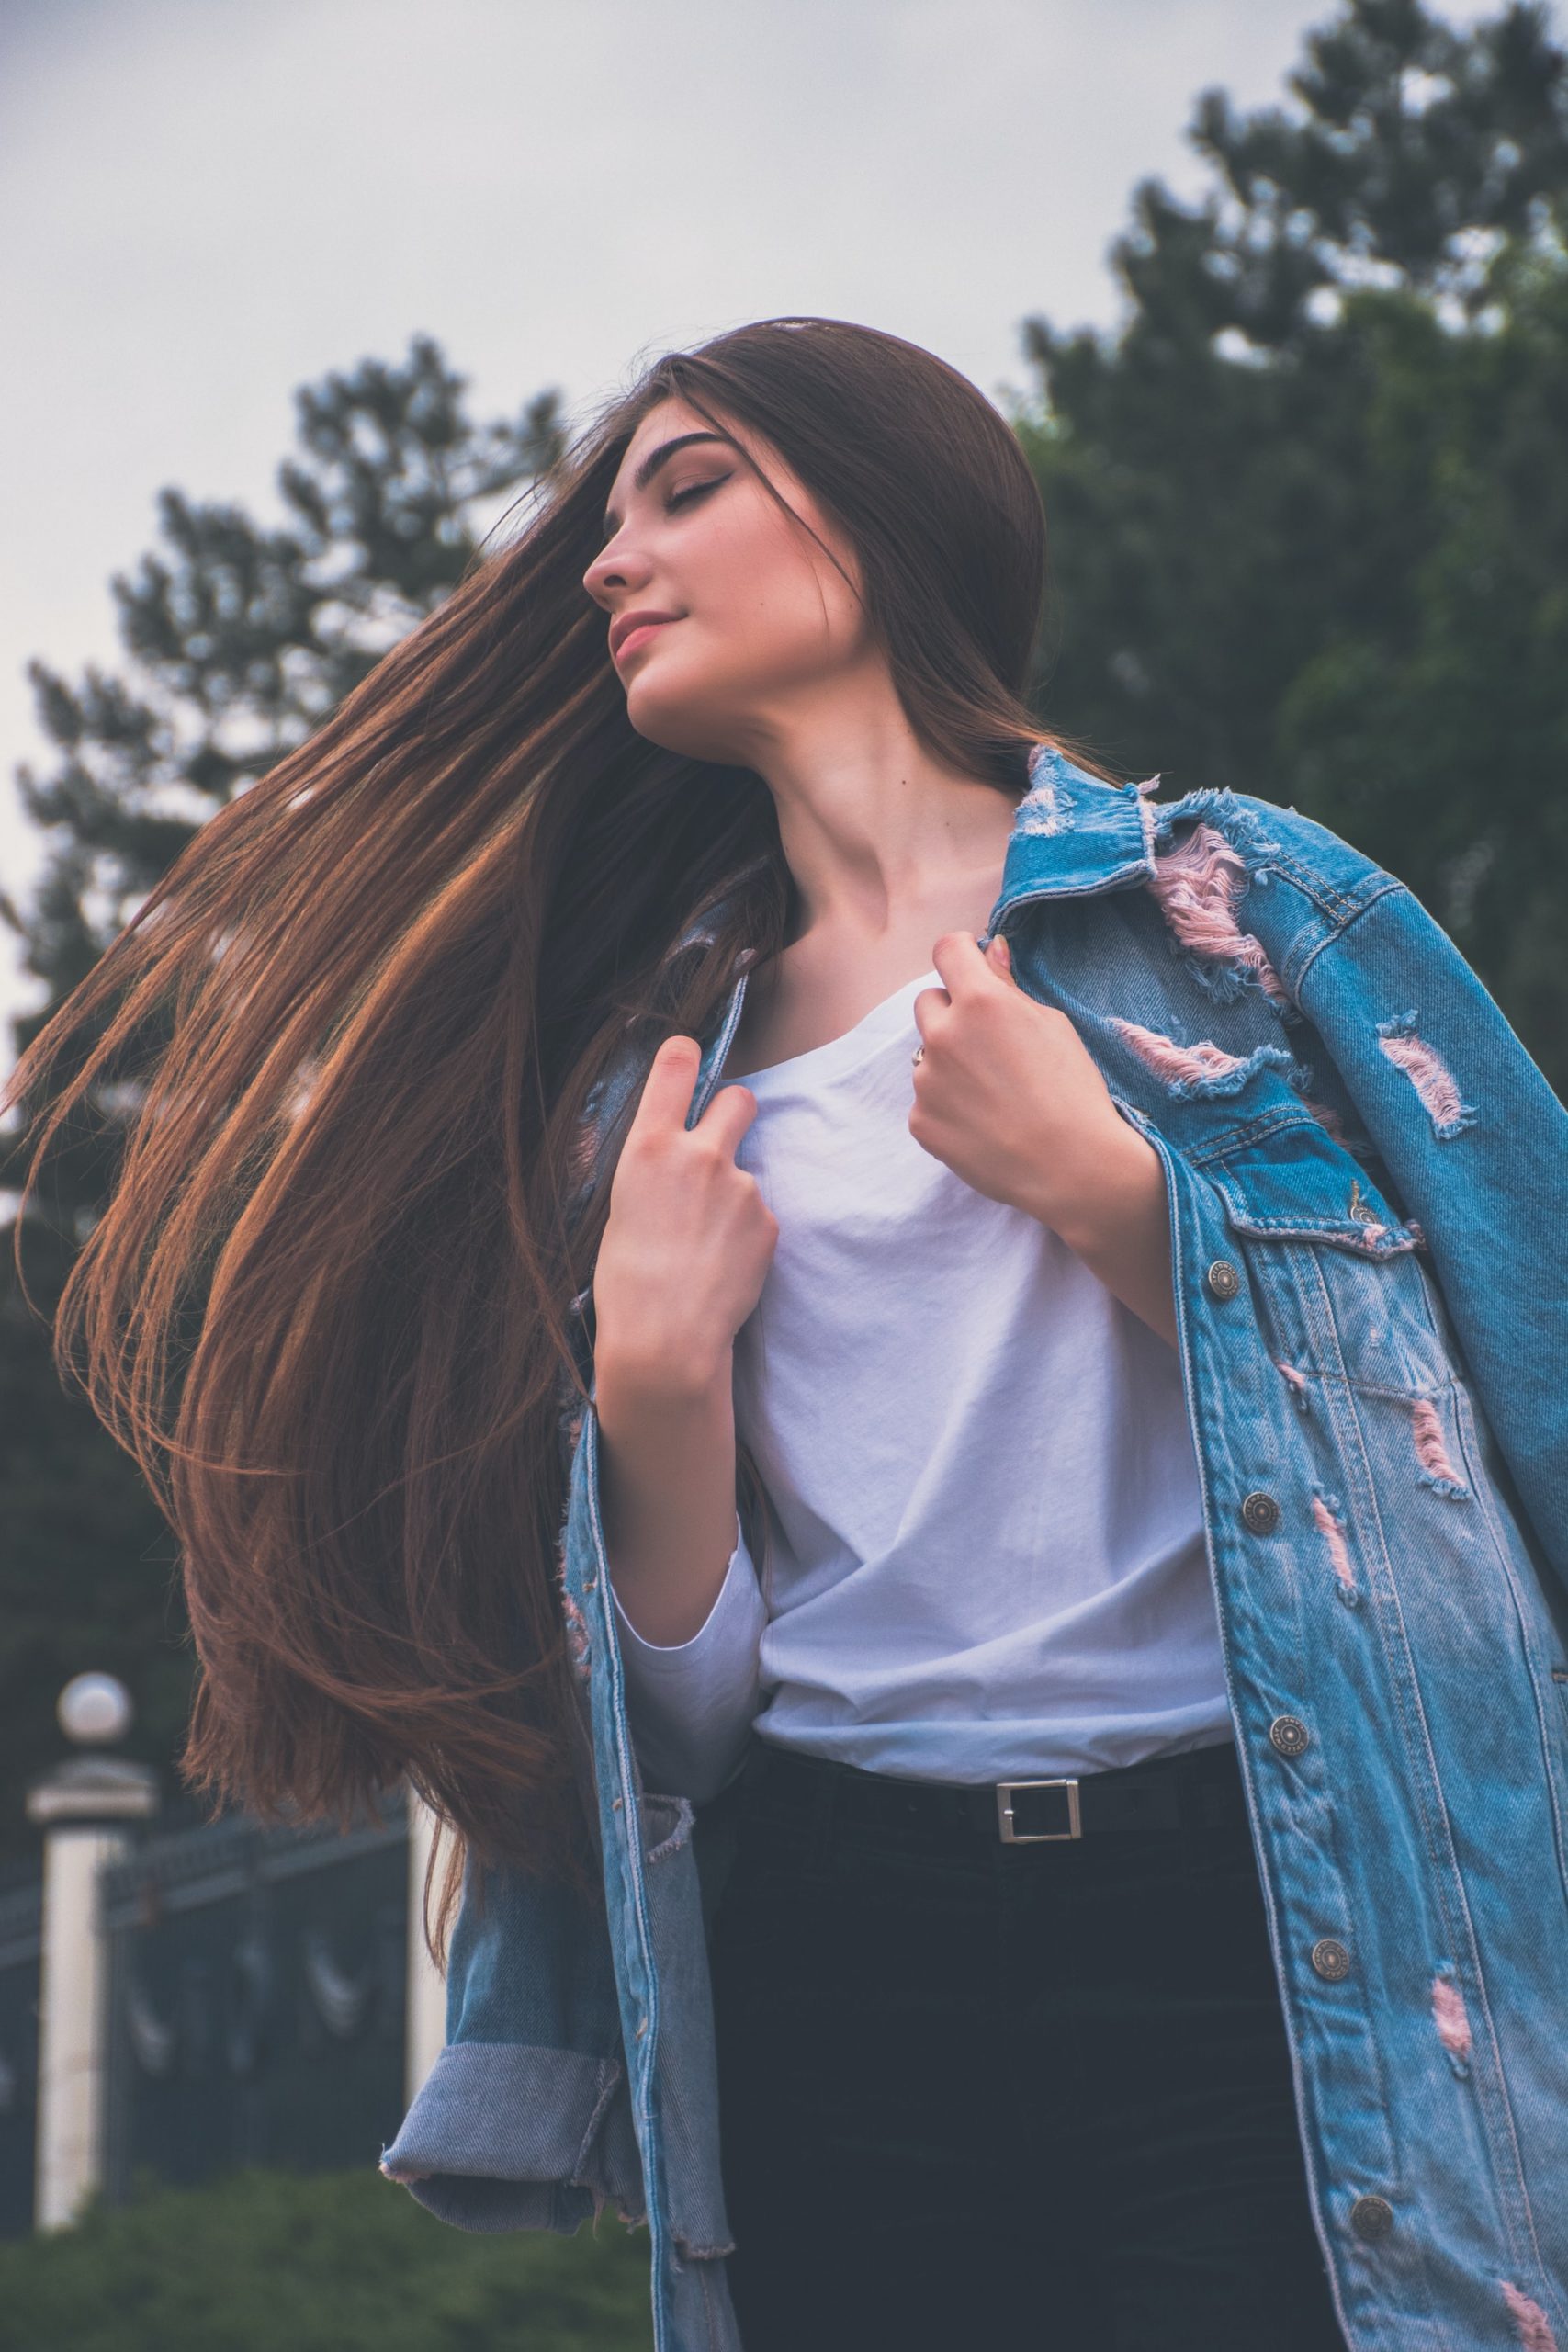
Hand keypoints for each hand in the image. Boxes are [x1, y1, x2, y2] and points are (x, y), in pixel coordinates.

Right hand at [593, 1036, 778, 1398]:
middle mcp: (699, 1155)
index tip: (688, 1057)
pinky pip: (757, 1215)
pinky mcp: (767, 1221)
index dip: (686, 1056)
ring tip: (703, 1245)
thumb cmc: (625, 1283)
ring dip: (732, 1196)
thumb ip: (645, 1165)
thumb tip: (654, 1146)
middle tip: (718, 1144)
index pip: (676, 1064)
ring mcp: (741, 1187)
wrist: (666, 1341)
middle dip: (734, 1112)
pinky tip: (721, 1266)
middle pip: (740, 1098)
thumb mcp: (616, 1208)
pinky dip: (744, 1235)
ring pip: (745, 1171)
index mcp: (648, 1147)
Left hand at [910, 932, 1176, 1342]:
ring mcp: (926, 1081)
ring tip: (993, 1093)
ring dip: (950, 1063)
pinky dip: (948, 1106)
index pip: (946, 951)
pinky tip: (984, 1122)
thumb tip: (988, 950)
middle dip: (953, 1013)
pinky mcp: (921, 1121)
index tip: (972, 968)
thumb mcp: (1053, 1025)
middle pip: (928, 1001)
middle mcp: (943, 1036)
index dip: (961, 956)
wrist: (1071, 1166)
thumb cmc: (1073, 1091)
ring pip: (927, 1055)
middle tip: (990, 1043)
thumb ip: (1010, 987)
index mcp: (980, 1002)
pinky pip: (928, 1099)